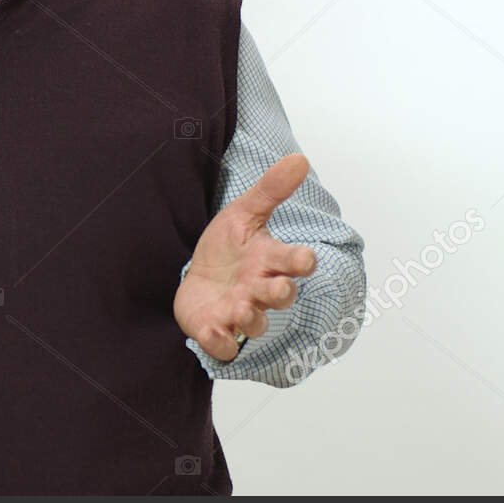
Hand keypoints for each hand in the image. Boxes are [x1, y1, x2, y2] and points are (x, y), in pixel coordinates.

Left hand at [174, 154, 317, 361]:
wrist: (197, 279)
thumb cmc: (228, 248)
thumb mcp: (243, 213)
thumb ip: (271, 190)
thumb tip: (299, 158)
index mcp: (269, 261)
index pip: (294, 262)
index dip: (301, 262)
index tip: (306, 259)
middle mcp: (259, 290)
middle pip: (280, 296)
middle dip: (280, 293)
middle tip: (278, 286)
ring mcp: (239, 313)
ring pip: (255, 323)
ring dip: (250, 318)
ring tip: (241, 308)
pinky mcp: (216, 330)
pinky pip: (223, 344)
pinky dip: (220, 342)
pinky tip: (213, 332)